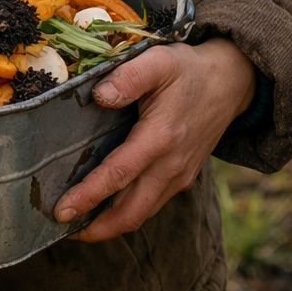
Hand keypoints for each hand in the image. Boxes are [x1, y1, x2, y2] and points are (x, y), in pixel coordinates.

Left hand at [53, 38, 256, 241]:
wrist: (233, 82)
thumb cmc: (189, 70)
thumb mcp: (159, 62)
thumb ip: (129, 77)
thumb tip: (99, 96)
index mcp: (161, 138)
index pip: (119, 174)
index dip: (88, 196)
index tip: (60, 211)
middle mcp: (171, 165)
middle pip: (131, 211)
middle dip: (95, 226)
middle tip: (59, 228)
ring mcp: (179, 175)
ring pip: (141, 212)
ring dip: (109, 225)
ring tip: (75, 227)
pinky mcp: (181, 177)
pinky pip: (150, 204)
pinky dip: (125, 213)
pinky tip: (102, 209)